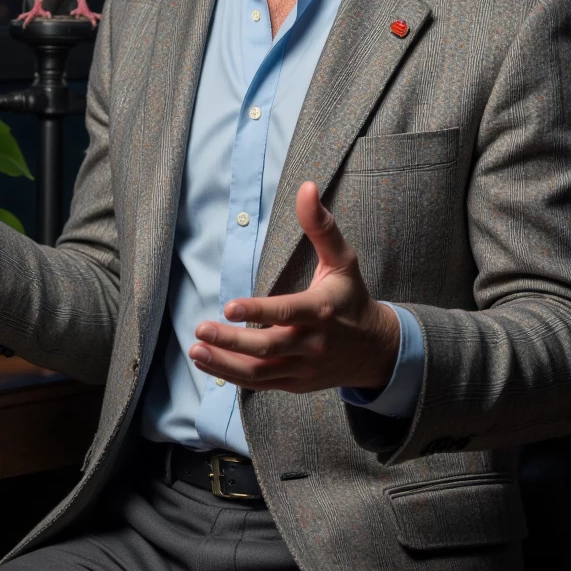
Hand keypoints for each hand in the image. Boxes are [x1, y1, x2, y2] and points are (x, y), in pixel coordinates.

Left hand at [189, 181, 399, 393]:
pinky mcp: (294, 384)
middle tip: (200, 329)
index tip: (229, 307)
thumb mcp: (343, 260)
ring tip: (195, 350)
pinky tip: (208, 363)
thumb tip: (306, 187)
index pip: (287, 313)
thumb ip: (321, 226)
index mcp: (322, 311)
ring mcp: (302, 368)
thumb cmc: (352, 298)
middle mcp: (312, 344)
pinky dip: (232, 376)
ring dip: (224, 363)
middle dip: (231, 341)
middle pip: (267, 348)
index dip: (258, 312)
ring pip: (259, 371)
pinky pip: (260, 383)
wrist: (375, 350)